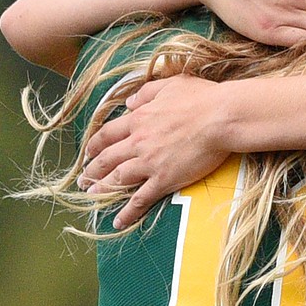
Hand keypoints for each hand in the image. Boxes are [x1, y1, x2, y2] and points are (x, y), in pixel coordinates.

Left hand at [80, 75, 231, 228]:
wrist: (221, 118)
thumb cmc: (202, 99)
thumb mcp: (171, 85)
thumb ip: (147, 93)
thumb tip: (130, 102)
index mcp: (139, 119)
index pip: (108, 134)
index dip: (95, 145)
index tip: (88, 153)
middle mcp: (138, 142)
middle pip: (108, 159)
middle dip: (93, 170)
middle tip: (84, 180)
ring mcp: (149, 162)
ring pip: (118, 179)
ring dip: (102, 189)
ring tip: (92, 197)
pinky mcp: (164, 179)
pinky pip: (140, 199)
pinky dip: (128, 212)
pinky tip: (119, 221)